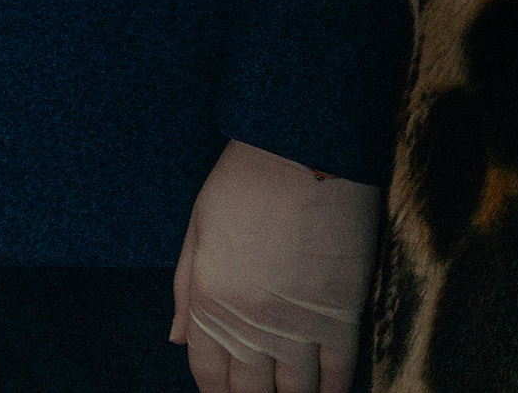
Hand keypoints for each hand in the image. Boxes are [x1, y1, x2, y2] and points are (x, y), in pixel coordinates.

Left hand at [168, 139, 382, 392]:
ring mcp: (297, 324)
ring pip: (295, 391)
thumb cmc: (245, 180)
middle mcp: (249, 325)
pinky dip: (335, 390)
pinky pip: (339, 372)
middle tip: (266, 392)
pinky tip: (331, 392)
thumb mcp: (198, 229)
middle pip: (251, 392)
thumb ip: (185, 290)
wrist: (302, 149)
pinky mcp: (341, 312)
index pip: (209, 376)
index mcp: (208, 304)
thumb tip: (176, 340)